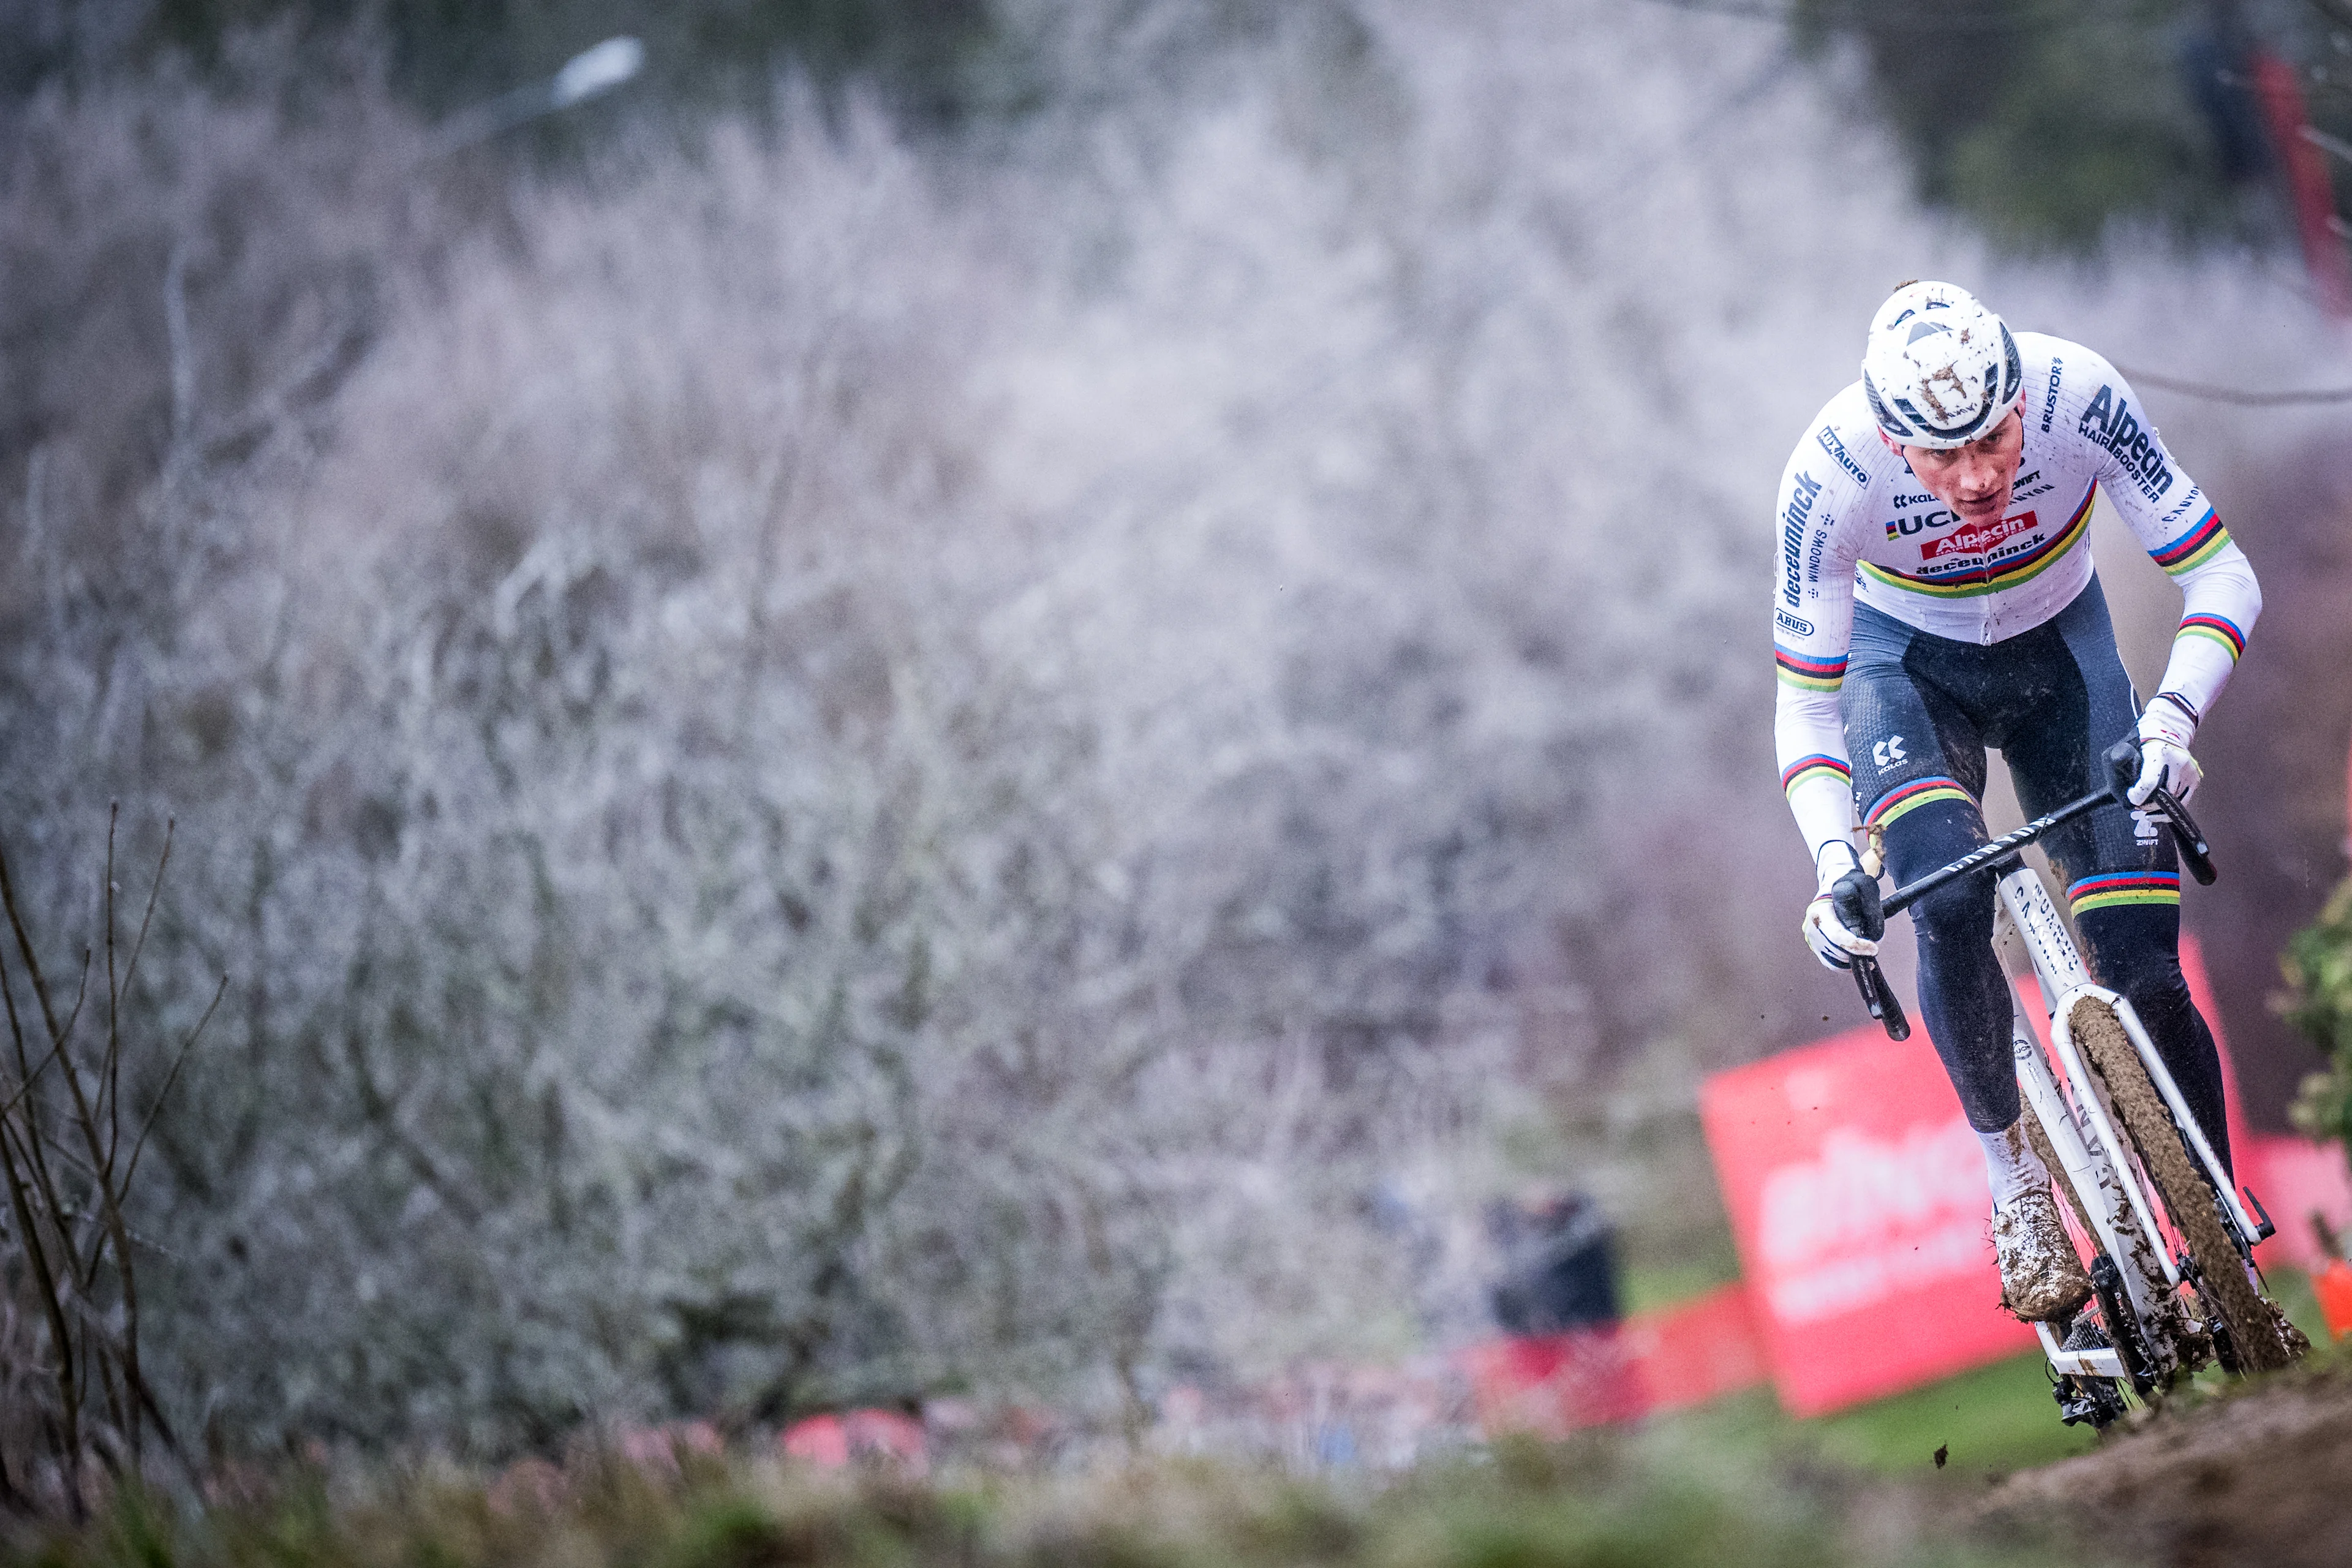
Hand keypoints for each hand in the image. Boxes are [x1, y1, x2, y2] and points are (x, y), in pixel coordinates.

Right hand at [1800, 844, 1878, 970]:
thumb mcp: (1862, 887)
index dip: (1856, 945)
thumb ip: (1871, 908)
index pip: (1836, 934)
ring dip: (1854, 958)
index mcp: (1820, 912)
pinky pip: (1832, 964)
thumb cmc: (1848, 887)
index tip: (1874, 948)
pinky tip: (1858, 958)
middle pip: (1838, 951)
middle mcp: (1811, 927)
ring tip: (1867, 950)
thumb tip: (1875, 936)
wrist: (1831, 890)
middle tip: (1873, 947)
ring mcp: (1811, 939)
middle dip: (1859, 952)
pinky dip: (1847, 965)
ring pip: (1836, 960)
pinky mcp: (1815, 948)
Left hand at [2129, 697, 2201, 806]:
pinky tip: (2159, 808)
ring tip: (2146, 805)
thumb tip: (2125, 796)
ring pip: (2174, 800)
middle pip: (2163, 795)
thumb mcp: (2123, 749)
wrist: (2166, 730)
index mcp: (2160, 753)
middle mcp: (2179, 762)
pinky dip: (2171, 807)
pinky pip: (2184, 800)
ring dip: (2158, 807)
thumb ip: (2119, 768)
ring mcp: (2190, 770)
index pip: (2150, 783)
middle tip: (2137, 805)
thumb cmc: (2140, 742)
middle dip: (2147, 804)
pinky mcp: (2196, 777)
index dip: (2138, 795)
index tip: (2131, 796)